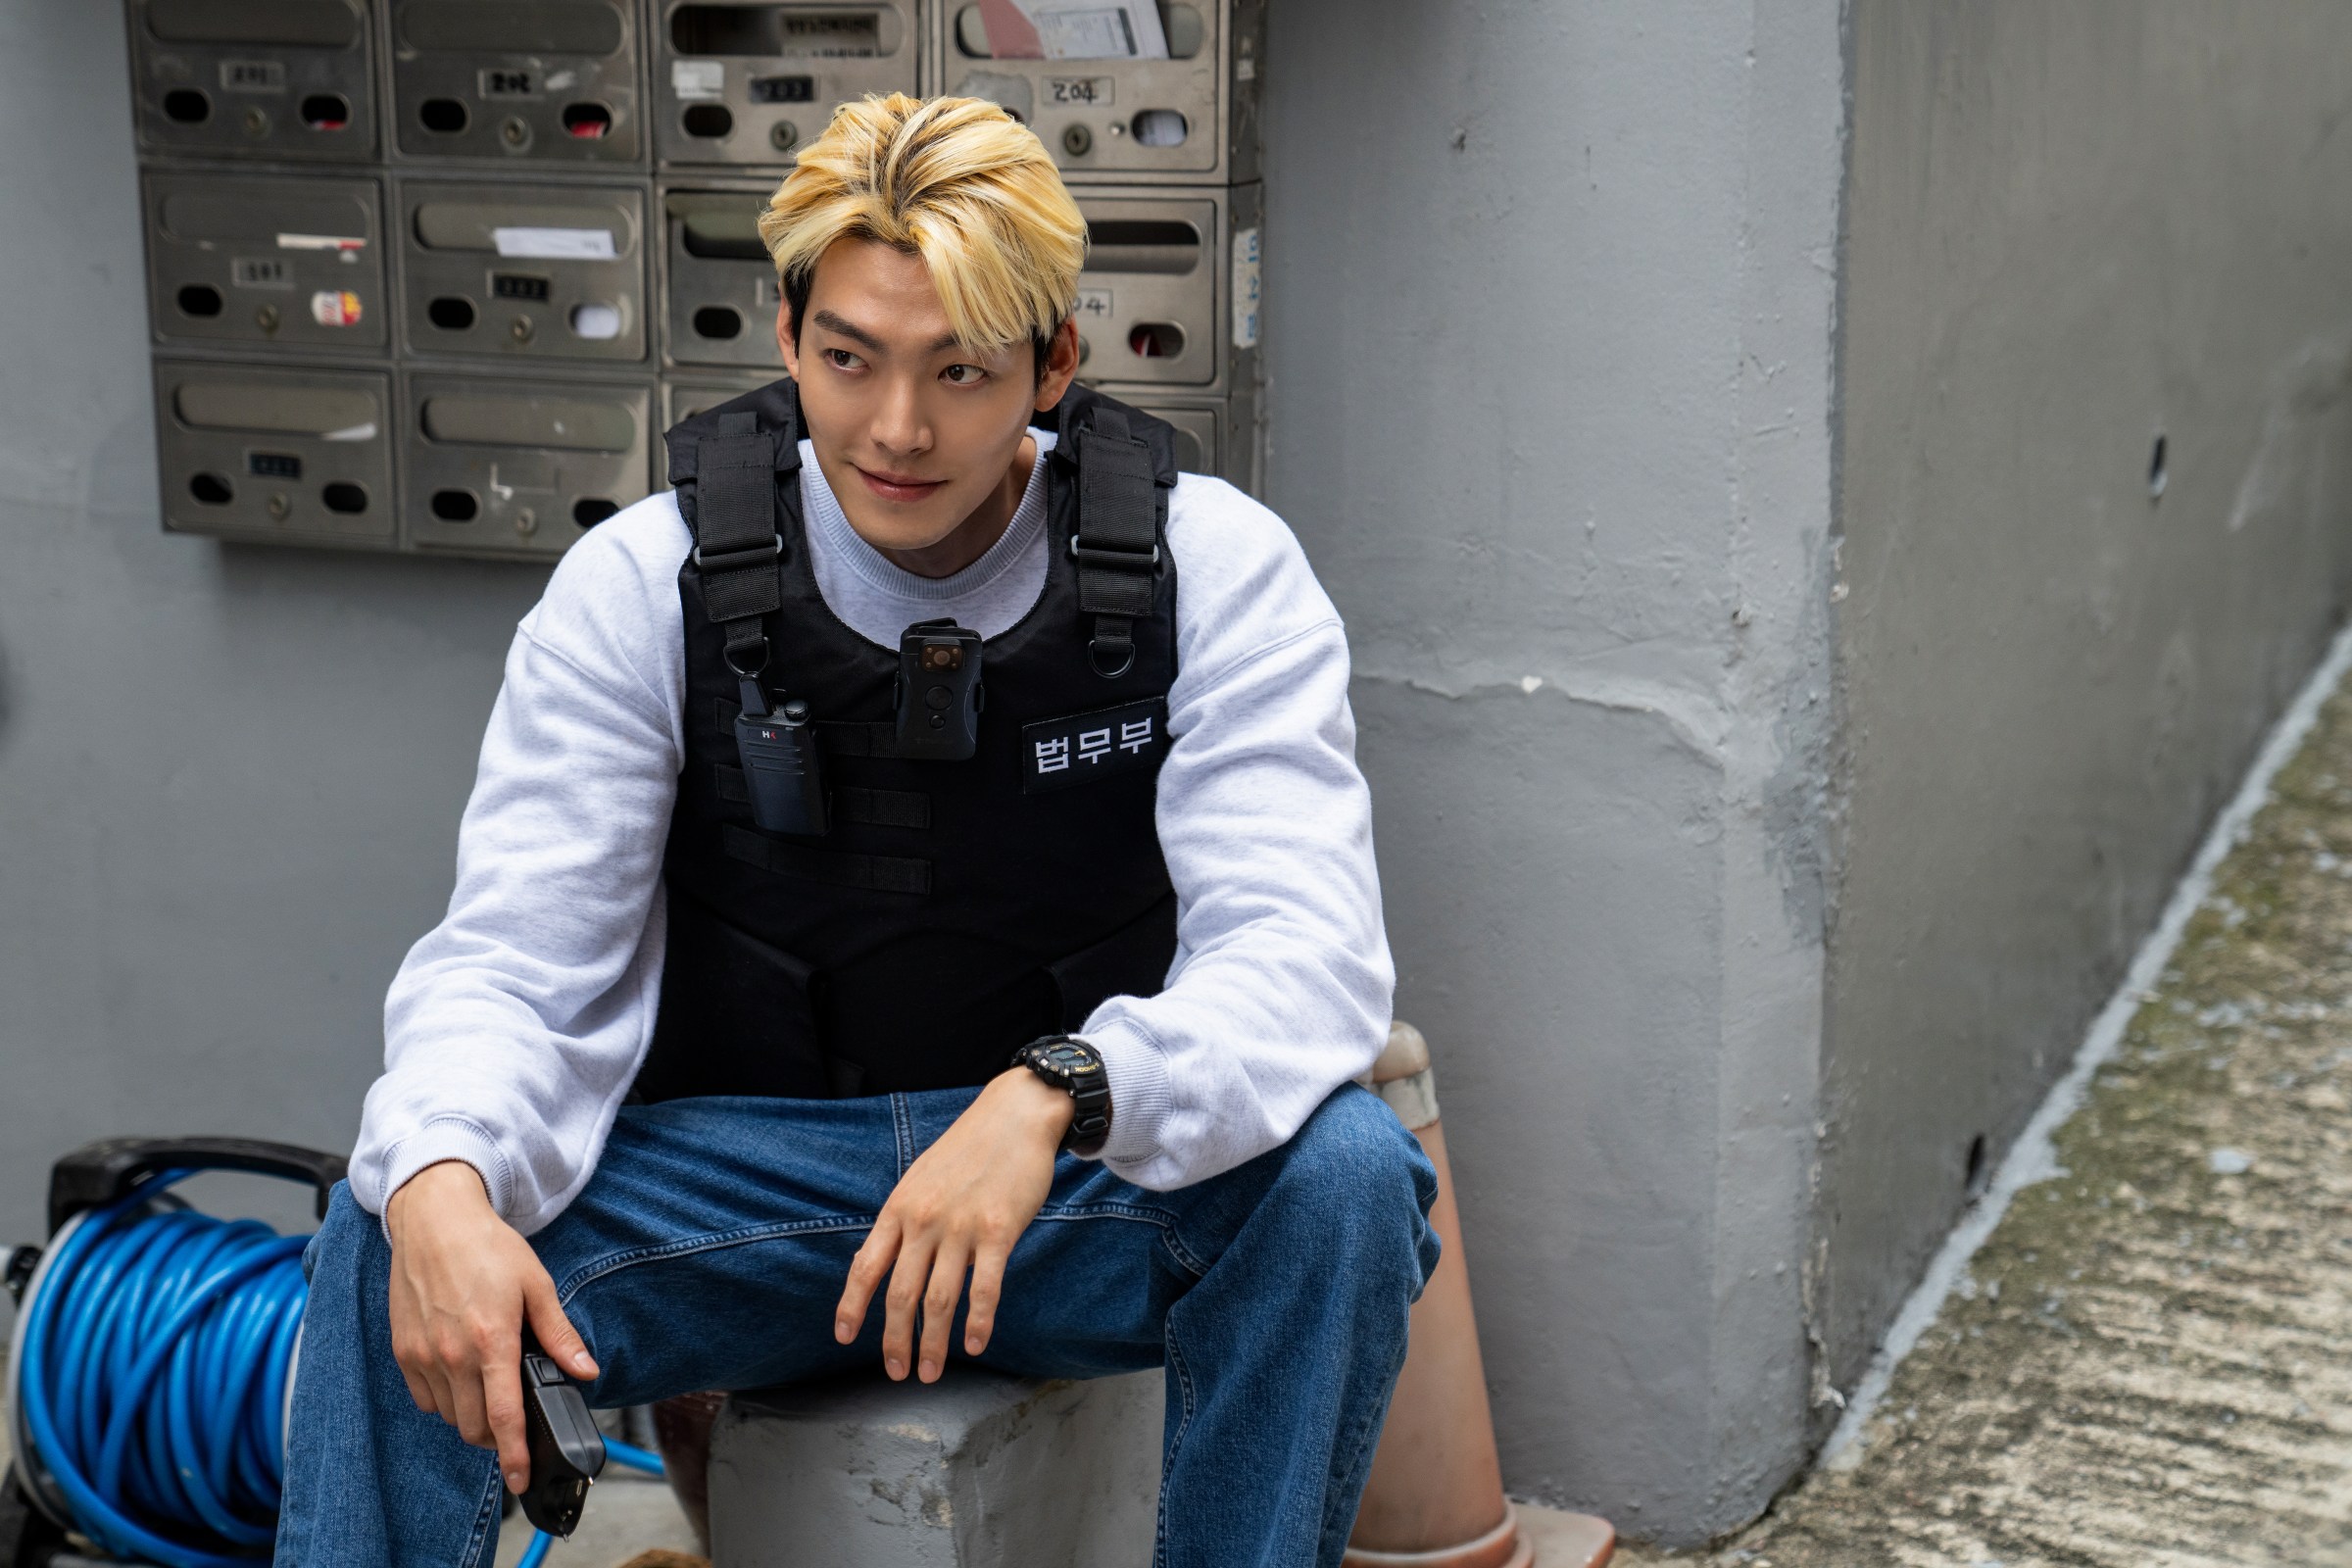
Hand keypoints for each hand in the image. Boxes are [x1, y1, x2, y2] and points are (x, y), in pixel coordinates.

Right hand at [385, 1160, 598, 1493]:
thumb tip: (585, 1370)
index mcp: (491, 1341)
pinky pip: (425, 1399)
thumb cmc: (488, 1248)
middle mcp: (453, 1355)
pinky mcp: (403, 1352)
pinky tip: (461, 1376)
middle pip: (474, 1427)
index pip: (504, 1416)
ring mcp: (423, 1356)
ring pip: (449, 1417)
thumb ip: (559, 1334)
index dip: (514, 1455)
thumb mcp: (537, 1285)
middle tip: (514, 1417)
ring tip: (489, 1390)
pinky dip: (445, 1400)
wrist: (434, 1220)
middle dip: (497, 1436)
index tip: (521, 1478)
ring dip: (471, 1417)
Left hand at [834, 1069, 1073, 1381]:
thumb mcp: (920, 1179)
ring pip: (939, 1300)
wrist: (1014, 1116)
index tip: (843, 1337)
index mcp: (899, 1208)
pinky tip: (975, 1344)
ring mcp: (961, 1227)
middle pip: (901, 1294)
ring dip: (934, 1343)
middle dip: (895, 1340)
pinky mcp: (998, 1231)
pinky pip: (984, 1288)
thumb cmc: (968, 1149)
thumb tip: (882, 1262)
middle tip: (897, 1372)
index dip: (851, 1306)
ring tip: (931, 1372)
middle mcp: (924, 1221)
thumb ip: (903, 1220)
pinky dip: (978, 1322)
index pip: (864, 1266)